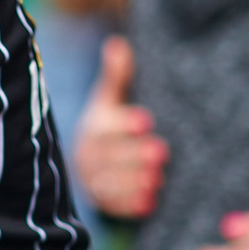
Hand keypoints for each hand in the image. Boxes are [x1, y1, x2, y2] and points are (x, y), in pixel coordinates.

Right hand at [72, 36, 164, 217]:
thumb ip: (116, 76)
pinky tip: (151, 203)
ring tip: (158, 180)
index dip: (125, 124)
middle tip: (162, 152)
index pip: (104, 126)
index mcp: (91, 128)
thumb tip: (117, 44)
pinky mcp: (100, 202)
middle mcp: (86, 155)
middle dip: (134, 155)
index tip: (147, 121)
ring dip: (134, 182)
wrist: (91, 165)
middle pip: (108, 157)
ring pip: (109, 183)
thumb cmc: (109, 127)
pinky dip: (131, 205)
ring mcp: (91, 181)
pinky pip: (113, 206)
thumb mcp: (110, 101)